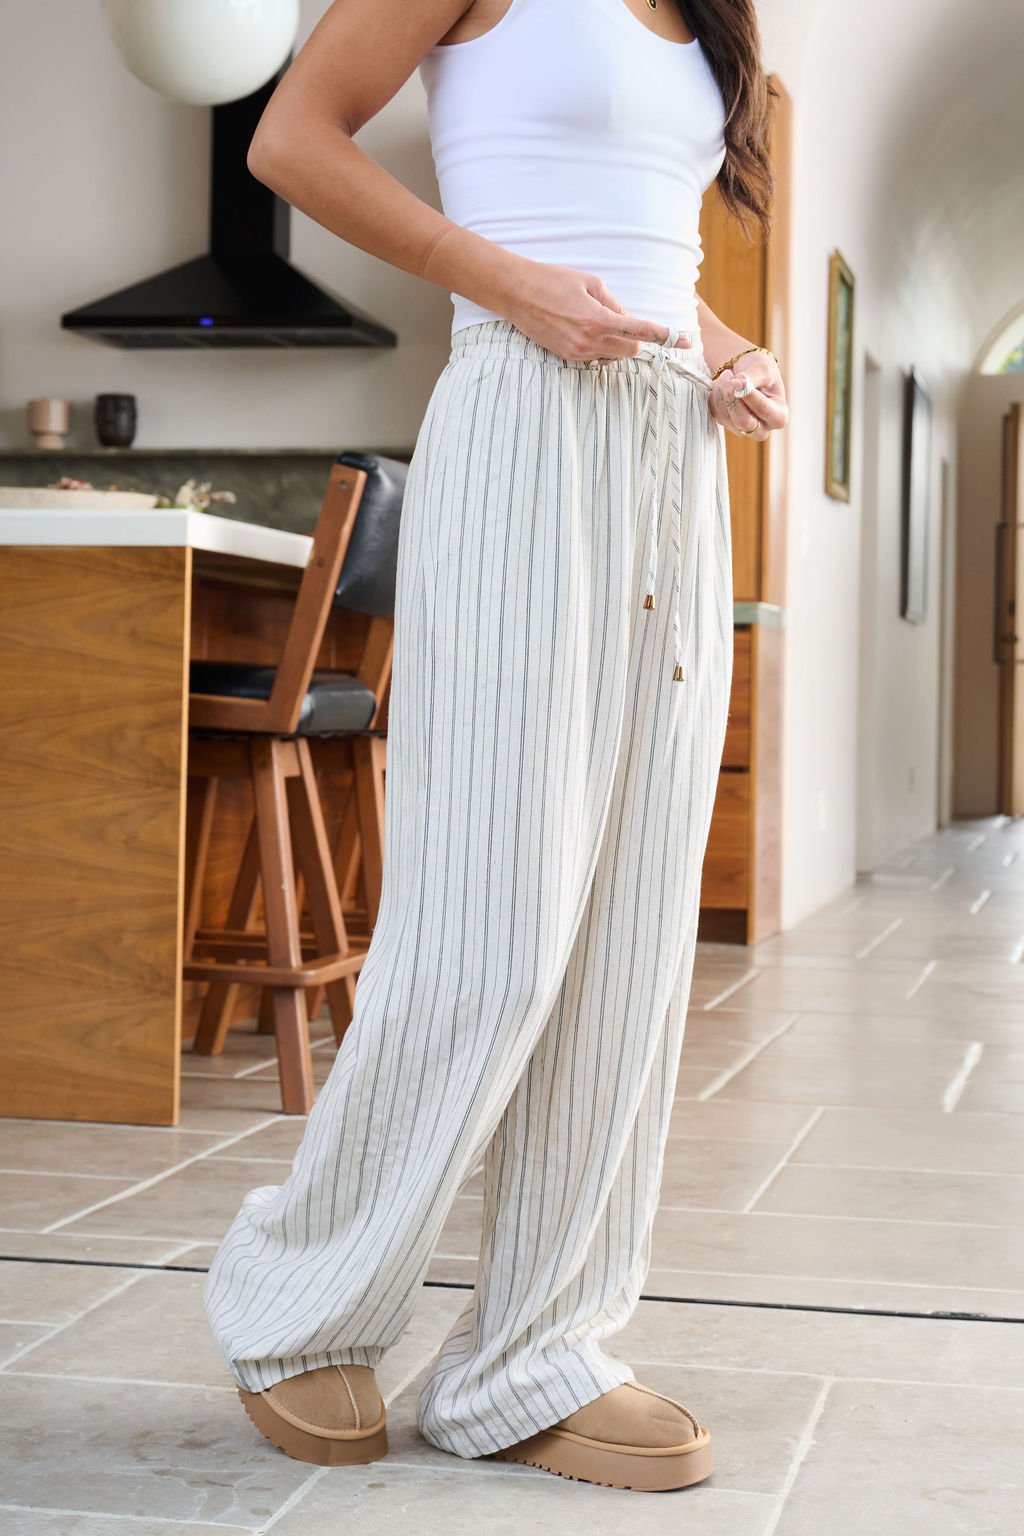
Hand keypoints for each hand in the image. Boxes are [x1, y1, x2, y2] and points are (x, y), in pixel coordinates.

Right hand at [499, 259, 691, 363]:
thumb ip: (614, 304)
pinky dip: (599, 345)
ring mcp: (576, 353)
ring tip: (594, 319)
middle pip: (631, 350)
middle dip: (635, 338)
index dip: (666, 337)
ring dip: (616, 342)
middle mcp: (589, 342)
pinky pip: (594, 357)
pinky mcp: (565, 357)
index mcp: (599, 320)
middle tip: (622, 318)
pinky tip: (582, 327)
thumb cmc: (553, 280)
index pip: (641, 331)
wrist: (516, 293)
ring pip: (613, 356)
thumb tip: (628, 321)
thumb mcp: (591, 282)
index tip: (685, 342)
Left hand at [708, 351, 788, 440]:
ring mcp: (744, 430)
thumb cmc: (761, 370)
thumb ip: (752, 378)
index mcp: (780, 416)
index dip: (748, 395)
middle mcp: (763, 429)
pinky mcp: (727, 425)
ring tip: (727, 375)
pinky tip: (722, 385)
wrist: (748, 371)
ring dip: (721, 393)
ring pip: (726, 417)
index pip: (764, 410)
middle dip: (732, 397)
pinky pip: (716, 414)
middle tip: (729, 377)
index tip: (737, 380)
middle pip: (743, 422)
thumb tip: (737, 384)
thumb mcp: (762, 368)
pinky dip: (715, 397)